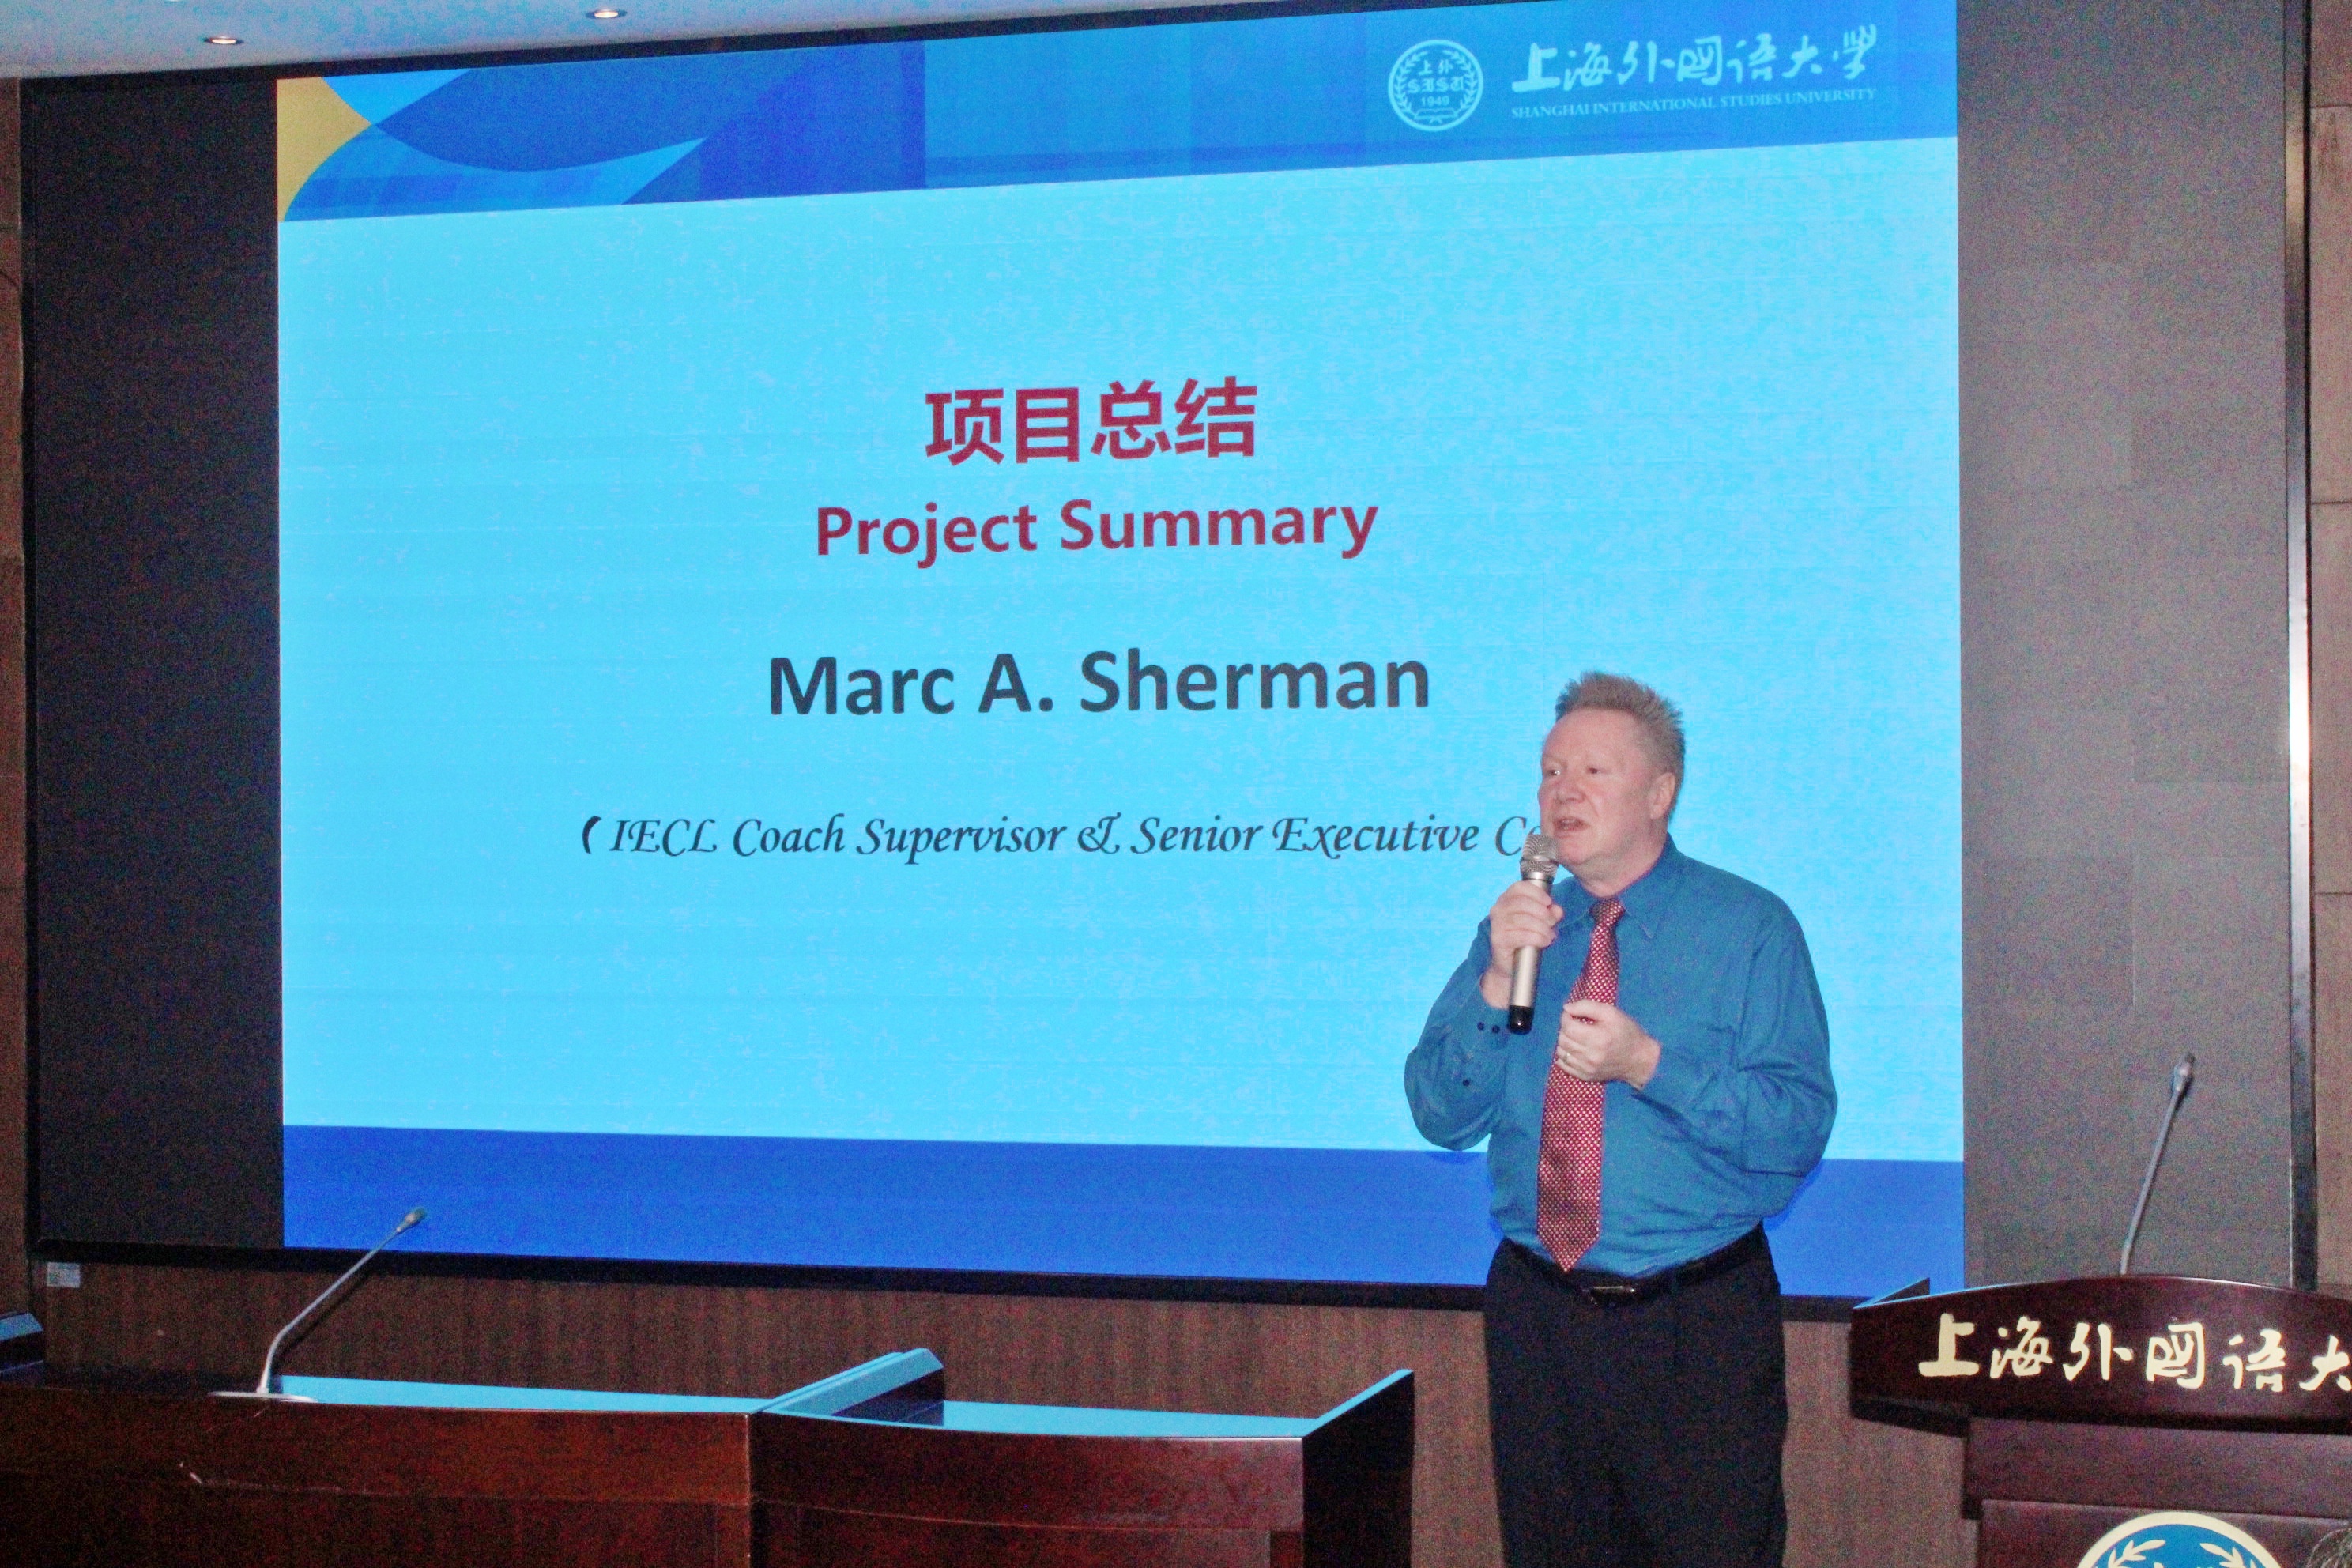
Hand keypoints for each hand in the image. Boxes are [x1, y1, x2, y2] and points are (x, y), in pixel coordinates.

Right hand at [1478, 880, 1563, 1007]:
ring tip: (1550, 935)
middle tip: (1552, 922)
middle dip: (1542, 912)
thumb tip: (1557, 910)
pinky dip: (1536, 937)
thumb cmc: (1525, 939)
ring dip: (1541, 927)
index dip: (1536, 893)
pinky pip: (1521, 935)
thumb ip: (1550, 914)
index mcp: (1506, 900)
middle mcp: (1498, 910)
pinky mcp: (1498, 940)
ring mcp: (1496, 925)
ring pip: (1523, 919)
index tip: (1549, 902)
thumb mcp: (1541, 923)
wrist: (1511, 966)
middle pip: (1523, 903)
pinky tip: (1544, 942)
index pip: (1519, 887)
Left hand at [1555, 1000, 1660, 1088]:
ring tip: (1575, 1036)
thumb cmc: (1626, 1031)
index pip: (1568, 1026)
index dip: (1566, 1017)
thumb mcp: (1611, 1012)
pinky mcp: (1586, 1076)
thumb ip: (1587, 1006)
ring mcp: (1587, 1069)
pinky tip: (1574, 1049)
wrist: (1639, 1059)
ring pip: (1561, 1052)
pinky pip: (1564, 1066)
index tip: (1572, 1014)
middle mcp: (1591, 1056)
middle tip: (1576, 1024)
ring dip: (1564, 1041)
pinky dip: (1565, 1055)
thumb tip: (1566, 1008)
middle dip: (1565, 1028)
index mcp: (1598, 1038)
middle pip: (1562, 1039)